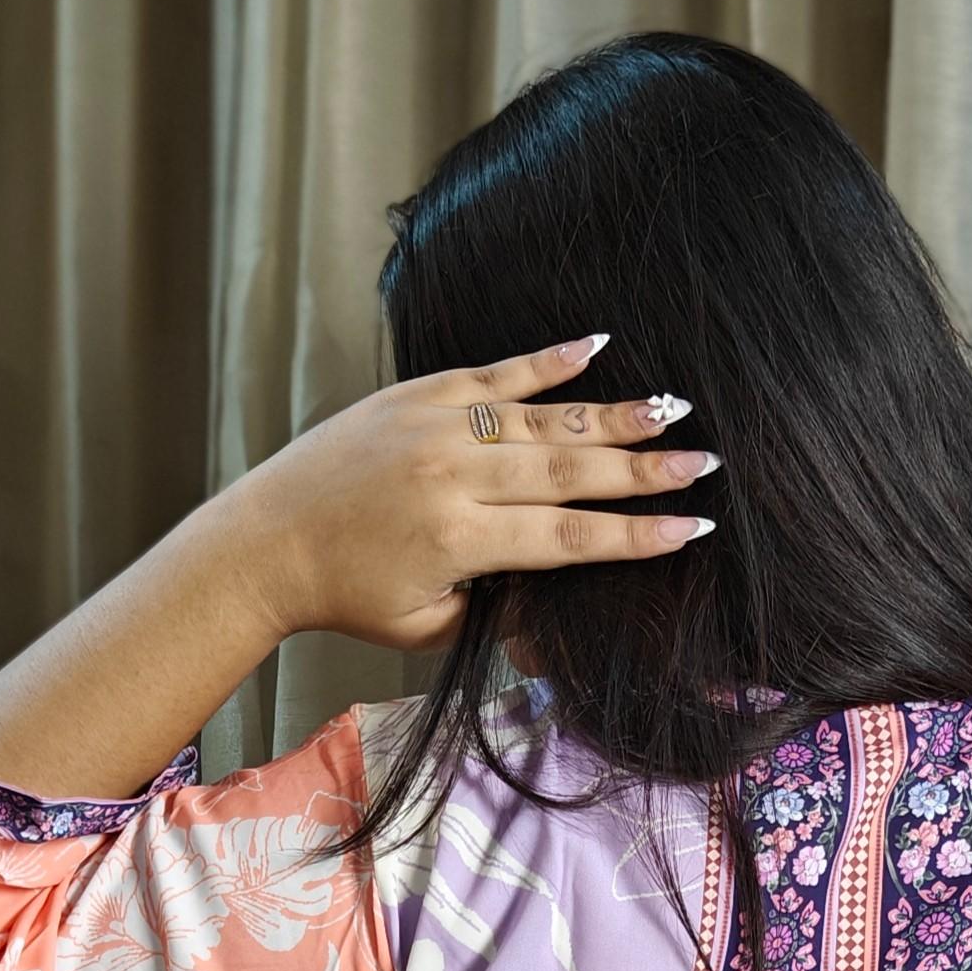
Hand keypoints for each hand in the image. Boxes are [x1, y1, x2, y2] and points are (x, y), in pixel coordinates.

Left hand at [229, 335, 717, 652]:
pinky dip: (547, 360)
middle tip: (704, 461)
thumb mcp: (427, 627)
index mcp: (459, 540)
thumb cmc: (349, 596)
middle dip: (644, 468)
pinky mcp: (416, 395)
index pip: (569, 538)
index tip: (693, 528)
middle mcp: (453, 476)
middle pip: (570, 470)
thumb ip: (497, 616)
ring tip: (673, 407)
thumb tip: (564, 611)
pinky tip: (598, 344)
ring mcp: (435, 426)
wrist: (267, 540)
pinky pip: (494, 374)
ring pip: (542, 418)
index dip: (636, 535)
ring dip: (613, 413)